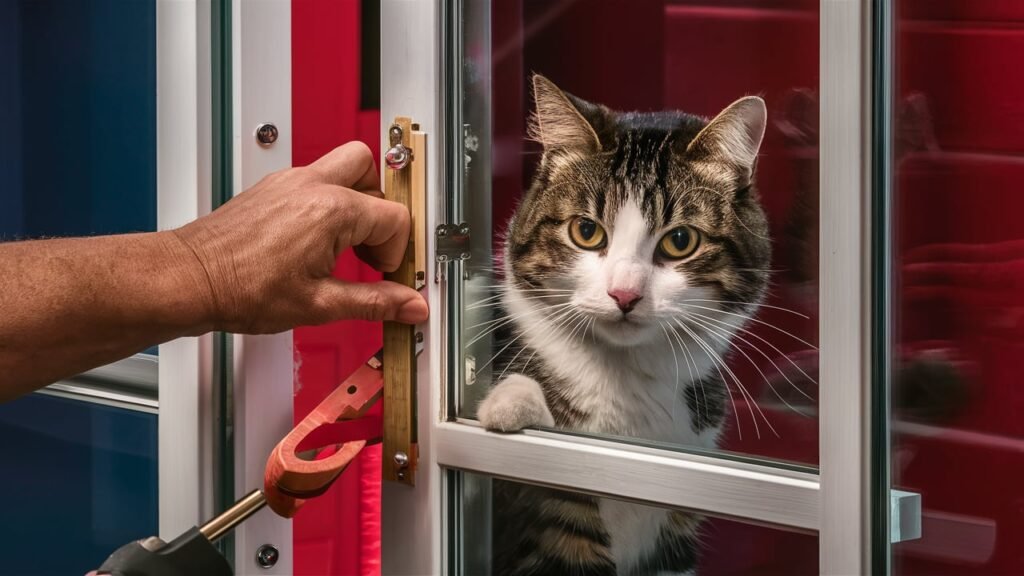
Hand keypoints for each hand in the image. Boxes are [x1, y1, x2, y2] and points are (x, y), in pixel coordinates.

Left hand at [170, 141, 428, 333]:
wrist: (190, 280)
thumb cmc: (239, 288)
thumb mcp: (320, 304)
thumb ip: (374, 302)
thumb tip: (410, 305)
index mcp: (332, 210)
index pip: (394, 218)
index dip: (397, 252)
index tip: (385, 274)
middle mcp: (313, 185)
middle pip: (374, 172)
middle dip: (381, 210)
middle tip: (374, 246)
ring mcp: (290, 182)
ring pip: (343, 168)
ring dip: (355, 201)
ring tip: (348, 244)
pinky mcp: (272, 188)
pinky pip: (314, 181)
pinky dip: (326, 204)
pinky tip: (317, 242)